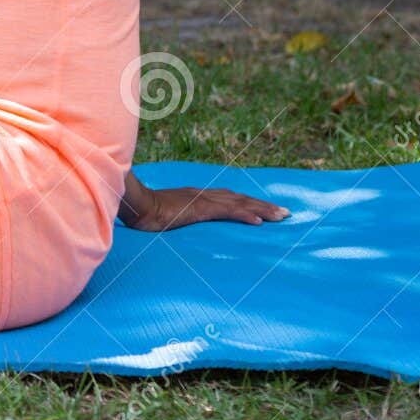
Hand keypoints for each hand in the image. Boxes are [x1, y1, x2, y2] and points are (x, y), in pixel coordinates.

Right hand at [124, 186, 289, 232]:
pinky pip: (227, 212)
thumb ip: (175, 218)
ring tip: (282, 216)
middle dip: (263, 205)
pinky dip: (245, 216)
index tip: (265, 210)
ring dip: (262, 210)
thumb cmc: (143, 213)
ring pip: (239, 203)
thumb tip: (176, 225)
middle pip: (240, 199)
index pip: (229, 198)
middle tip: (285, 213)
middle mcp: (203, 194)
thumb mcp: (164, 216)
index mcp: (196, 196)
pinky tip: (259, 222)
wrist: (134, 205)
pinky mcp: (199, 208)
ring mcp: (202, 200)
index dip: (248, 203)